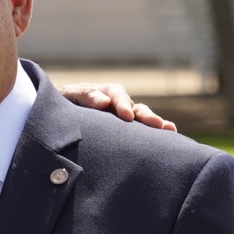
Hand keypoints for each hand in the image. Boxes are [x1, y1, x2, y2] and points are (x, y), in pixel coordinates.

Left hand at [59, 82, 175, 131]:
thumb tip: (104, 103)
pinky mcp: (126, 133)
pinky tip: (170, 140)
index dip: (123, 104)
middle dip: (146, 116)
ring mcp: (125, 119)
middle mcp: (120, 104)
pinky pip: (142, 133)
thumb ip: (85, 95)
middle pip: (136, 108)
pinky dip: (155, 135)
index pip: (117, 95)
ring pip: (142, 120)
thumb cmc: (65, 104)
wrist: (63, 117)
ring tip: (169, 130)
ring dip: (155, 125)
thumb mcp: (70, 96)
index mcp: (106, 93)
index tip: (127, 116)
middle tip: (156, 125)